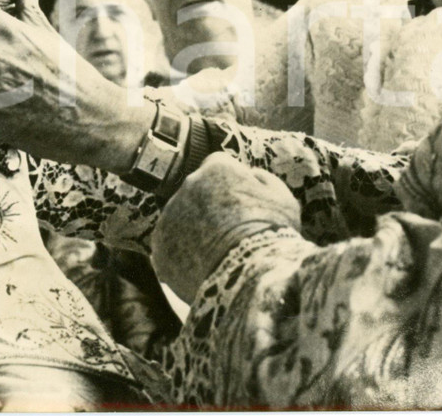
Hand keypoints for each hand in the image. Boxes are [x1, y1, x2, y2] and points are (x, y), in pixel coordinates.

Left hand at [151, 152, 301, 302]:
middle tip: (230, 230)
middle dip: (210, 205)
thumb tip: (251, 175)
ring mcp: (170, 215)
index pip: (218, 165)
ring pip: (182, 217)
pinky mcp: (159, 245)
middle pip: (197, 191)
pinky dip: (182, 252)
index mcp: (217, 168)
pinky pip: (170, 244)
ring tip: (218, 253)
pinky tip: (203, 266)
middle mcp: (188, 185)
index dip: (231, 183)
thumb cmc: (272, 234)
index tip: (241, 202)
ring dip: (195, 228)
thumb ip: (264, 179)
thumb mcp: (282, 199)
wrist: (249, 276)